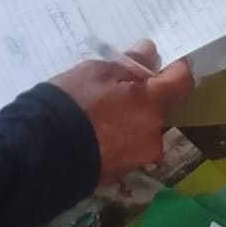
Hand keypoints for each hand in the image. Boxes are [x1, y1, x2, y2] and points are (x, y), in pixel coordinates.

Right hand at [49, 39, 193, 182]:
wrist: (43, 153)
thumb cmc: (72, 104)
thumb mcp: (97, 72)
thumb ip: (130, 64)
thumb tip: (150, 52)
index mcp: (152, 105)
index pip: (182, 82)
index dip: (175, 68)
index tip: (161, 61)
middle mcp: (153, 134)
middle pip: (159, 108)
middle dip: (144, 96)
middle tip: (115, 86)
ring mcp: (138, 157)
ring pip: (142, 129)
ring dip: (130, 118)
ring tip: (98, 113)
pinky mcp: (121, 174)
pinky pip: (127, 147)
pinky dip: (117, 137)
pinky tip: (93, 133)